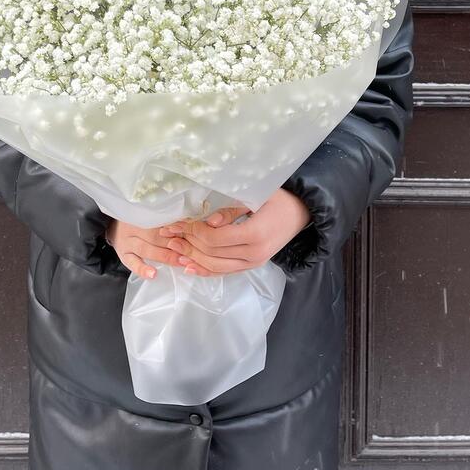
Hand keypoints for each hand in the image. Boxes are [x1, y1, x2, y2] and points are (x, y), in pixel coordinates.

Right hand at [104, 218, 186, 279]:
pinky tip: (153, 274)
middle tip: (189, 251)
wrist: (112, 226)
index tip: (191, 235)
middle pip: (155, 235)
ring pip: (146, 249)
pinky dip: (142, 269)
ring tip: (178, 262)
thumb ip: (165, 218)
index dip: (177, 229)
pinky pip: (132, 264)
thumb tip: (189, 222)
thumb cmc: (138, 220)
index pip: (162, 221)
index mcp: (142, 215)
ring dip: (164, 256)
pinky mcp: (123, 255)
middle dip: (174, 244)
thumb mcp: (149, 214)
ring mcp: (127, 242)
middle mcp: (134, 228)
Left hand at [157, 189, 312, 276]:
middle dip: (188, 244)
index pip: (216, 238)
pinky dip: (205, 271)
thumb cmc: (279, 199)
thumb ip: (231, 210)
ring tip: (174, 248)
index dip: (195, 232)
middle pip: (212, 254)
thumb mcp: (257, 196)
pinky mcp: (252, 266)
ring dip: (192, 258)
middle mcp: (255, 253)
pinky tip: (189, 267)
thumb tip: (208, 221)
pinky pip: (224, 272)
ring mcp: (254, 263)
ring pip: (216, 267)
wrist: (300, 214)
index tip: (180, 222)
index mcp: (256, 234)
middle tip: (169, 234)